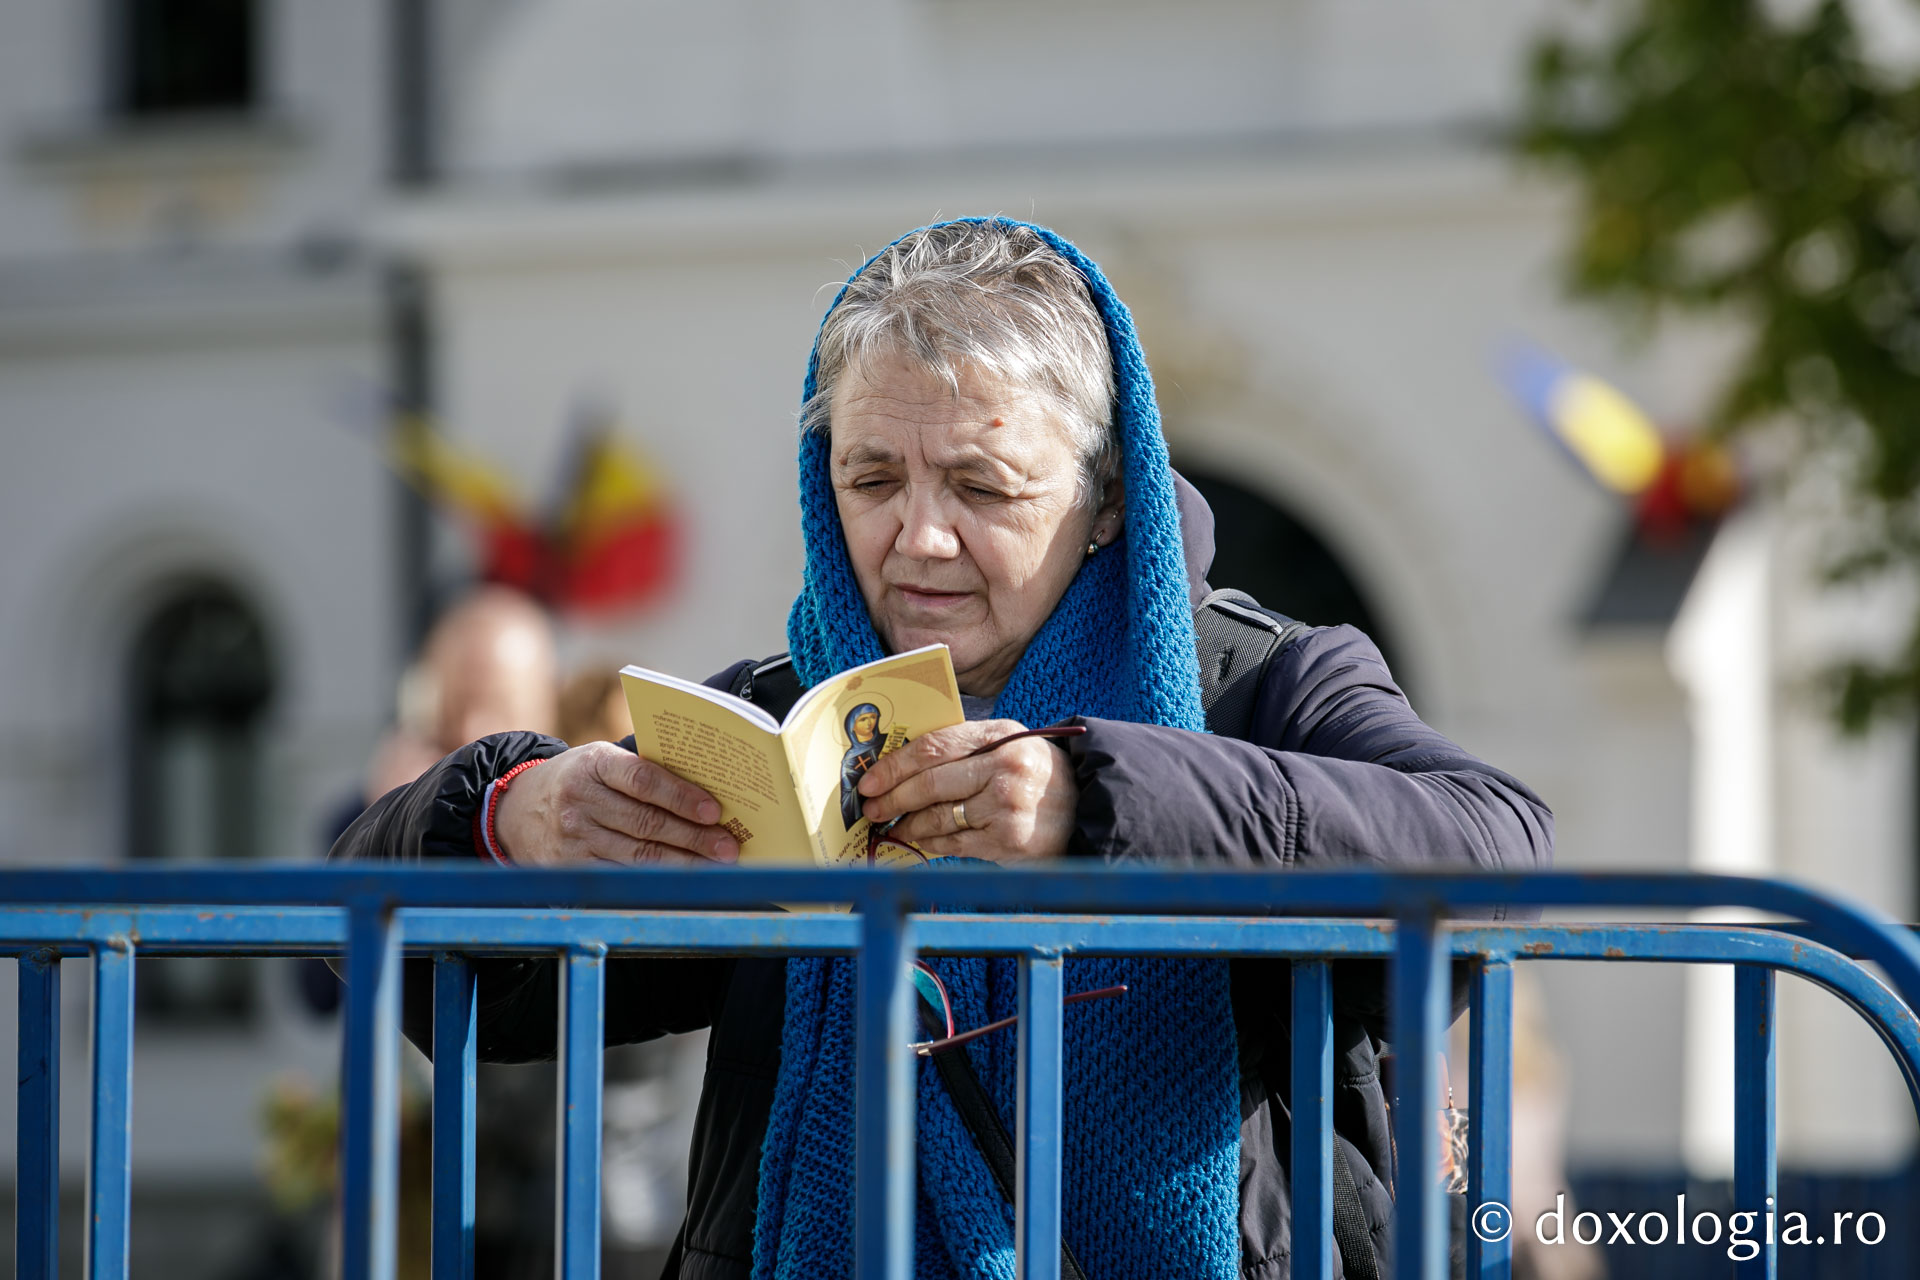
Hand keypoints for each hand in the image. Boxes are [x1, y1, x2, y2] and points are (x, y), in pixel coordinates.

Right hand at [494, 742, 740, 867]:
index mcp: (593, 764)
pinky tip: (683, 880)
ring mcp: (573, 837)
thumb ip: (642, 771)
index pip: (642, 779)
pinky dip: (657, 880)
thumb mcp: (601, 762)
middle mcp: (580, 801)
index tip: (714, 810)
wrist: (517, 809)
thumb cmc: (580, 780)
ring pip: (639, 855)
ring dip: (683, 862)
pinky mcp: (571, 867)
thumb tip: (705, 789)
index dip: (680, 796)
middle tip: (728, 846)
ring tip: (715, 865)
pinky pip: (622, 876)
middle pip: (646, 823)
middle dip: (693, 837)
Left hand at [856, 720, 1077, 862]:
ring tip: (895, 827)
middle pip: (930, 783)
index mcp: (1000, 735)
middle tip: (871, 808)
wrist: (1086, 808)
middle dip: (893, 798)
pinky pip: (954, 842)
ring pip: (939, 816)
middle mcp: (1004, 767)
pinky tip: (920, 841)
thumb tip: (901, 769)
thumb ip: (964, 750)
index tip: (869, 780)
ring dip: (909, 825)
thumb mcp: (1007, 746)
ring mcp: (1006, 805)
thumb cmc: (1034, 775)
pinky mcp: (1007, 840)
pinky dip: (932, 843)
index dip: (895, 766)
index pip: (934, 747)